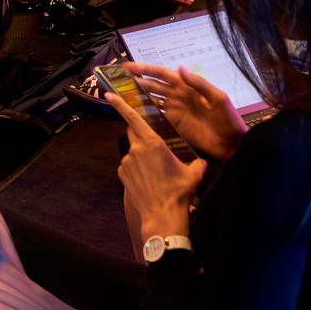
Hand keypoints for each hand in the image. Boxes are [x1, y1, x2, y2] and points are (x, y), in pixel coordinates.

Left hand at [102, 77, 206, 238]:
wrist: (162, 215)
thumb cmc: (178, 192)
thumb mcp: (193, 173)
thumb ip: (196, 162)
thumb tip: (201, 161)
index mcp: (152, 143)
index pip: (133, 118)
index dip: (120, 104)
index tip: (109, 94)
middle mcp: (136, 150)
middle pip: (133, 133)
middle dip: (141, 133)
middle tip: (153, 143)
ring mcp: (126, 162)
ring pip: (132, 151)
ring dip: (141, 155)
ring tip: (156, 171)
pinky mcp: (121, 174)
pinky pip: (128, 165)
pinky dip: (136, 167)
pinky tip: (148, 179)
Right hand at [125, 61, 247, 161]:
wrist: (233, 144)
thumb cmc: (229, 120)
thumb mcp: (219, 99)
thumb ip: (200, 84)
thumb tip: (180, 68)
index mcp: (188, 87)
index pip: (162, 74)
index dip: (145, 69)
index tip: (128, 67)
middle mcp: (178, 96)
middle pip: (152, 85)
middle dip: (136, 81)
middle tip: (116, 80)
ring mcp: (175, 110)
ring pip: (151, 99)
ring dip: (137, 95)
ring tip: (120, 93)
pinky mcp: (174, 125)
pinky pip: (156, 116)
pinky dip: (144, 112)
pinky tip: (134, 112)